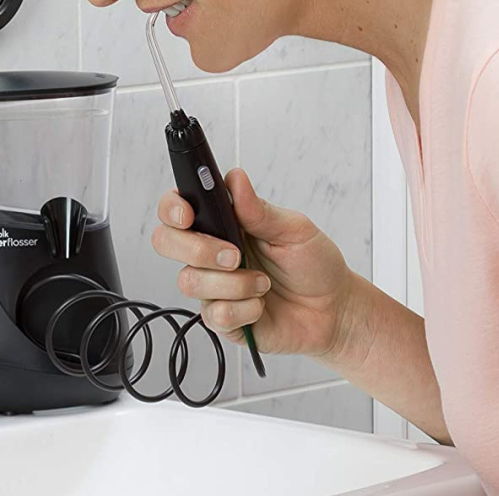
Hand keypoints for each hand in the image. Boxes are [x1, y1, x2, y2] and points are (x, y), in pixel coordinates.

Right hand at [151, 168, 357, 357]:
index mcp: (222, 224)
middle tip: (234, 255)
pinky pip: (215, 313)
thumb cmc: (314, 265)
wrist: (333, 309)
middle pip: (165, 242)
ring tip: (262, 283)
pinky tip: (261, 305)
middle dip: (197, 249)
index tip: (188, 215)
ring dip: (233, 283)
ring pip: (190, 281)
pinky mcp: (220, 318)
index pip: (176, 208)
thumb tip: (235, 180)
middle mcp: (209, 254)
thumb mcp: (294, 229)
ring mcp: (212, 286)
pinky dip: (245, 309)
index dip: (172, 208)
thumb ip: (259, 209)